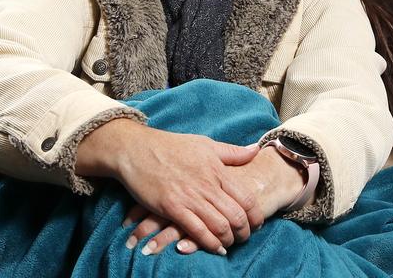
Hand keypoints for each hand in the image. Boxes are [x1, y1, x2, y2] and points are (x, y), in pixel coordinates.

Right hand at [123, 145, 302, 255]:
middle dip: (245, 232)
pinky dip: (209, 244)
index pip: (247, 198)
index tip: (256, 223)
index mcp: (217, 170)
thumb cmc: (170, 146)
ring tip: (229, 244)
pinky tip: (214, 248)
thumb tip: (256, 150)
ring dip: (228, 240)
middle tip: (244, 238)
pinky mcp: (172, 208)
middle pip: (236, 216)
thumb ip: (232, 152)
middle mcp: (207, 185)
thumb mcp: (204, 144)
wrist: (136, 149)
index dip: (256, 215)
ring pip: (219, 226)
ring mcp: (189, 198)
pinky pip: (197, 231)